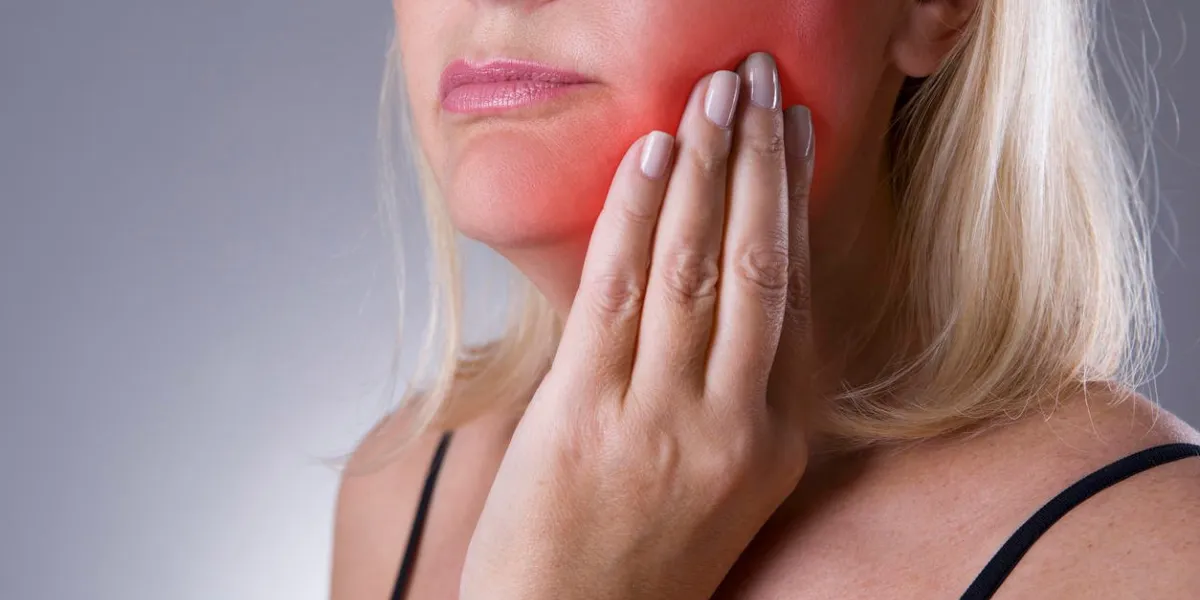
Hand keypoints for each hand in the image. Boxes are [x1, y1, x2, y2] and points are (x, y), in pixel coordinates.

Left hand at [460, 52, 816, 599]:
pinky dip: (634, 218)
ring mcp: (661, 420)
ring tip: (713, 94)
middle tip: (761, 80)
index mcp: (775, 441)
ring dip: (706, 169)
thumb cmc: (638, 563)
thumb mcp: (716, 487)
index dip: (795, 203)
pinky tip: (649, 158)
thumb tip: (714, 294)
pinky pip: (618, 296)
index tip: (794, 134)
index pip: (798, 295)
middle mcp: (733, 424)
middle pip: (762, 265)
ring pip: (698, 268)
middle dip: (760, 161)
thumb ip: (726, 396)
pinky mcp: (586, 416)